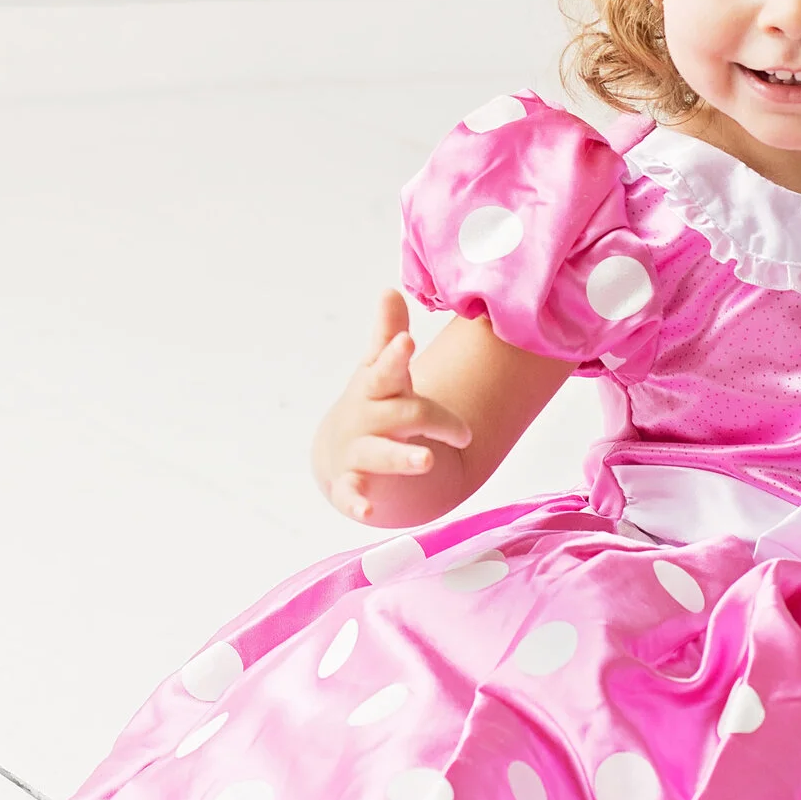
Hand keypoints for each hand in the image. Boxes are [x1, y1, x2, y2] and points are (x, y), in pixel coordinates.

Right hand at [312, 291, 473, 522]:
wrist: (336, 453)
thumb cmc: (370, 405)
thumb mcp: (378, 371)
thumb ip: (388, 335)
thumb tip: (390, 289)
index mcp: (376, 388)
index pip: (387, 369)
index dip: (396, 355)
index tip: (407, 343)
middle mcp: (366, 419)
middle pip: (401, 414)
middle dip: (430, 418)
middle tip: (464, 432)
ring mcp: (358, 452)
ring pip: (381, 455)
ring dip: (402, 457)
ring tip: (427, 460)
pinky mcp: (350, 485)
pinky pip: (353, 495)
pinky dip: (358, 503)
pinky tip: (370, 511)